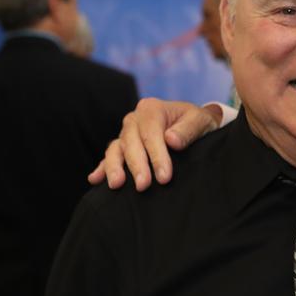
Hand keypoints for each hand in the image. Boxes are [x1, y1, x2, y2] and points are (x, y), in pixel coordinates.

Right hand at [87, 98, 223, 190]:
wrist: (192, 124)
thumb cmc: (197, 122)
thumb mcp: (200, 121)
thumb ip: (188, 130)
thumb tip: (171, 140)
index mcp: (152, 109)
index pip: (151, 134)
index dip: (157, 156)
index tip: (164, 177)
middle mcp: (134, 119)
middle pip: (131, 142)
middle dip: (137, 166)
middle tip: (144, 186)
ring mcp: (126, 133)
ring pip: (116, 149)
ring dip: (114, 167)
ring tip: (116, 185)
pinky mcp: (122, 145)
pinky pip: (109, 156)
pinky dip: (102, 167)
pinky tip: (95, 179)